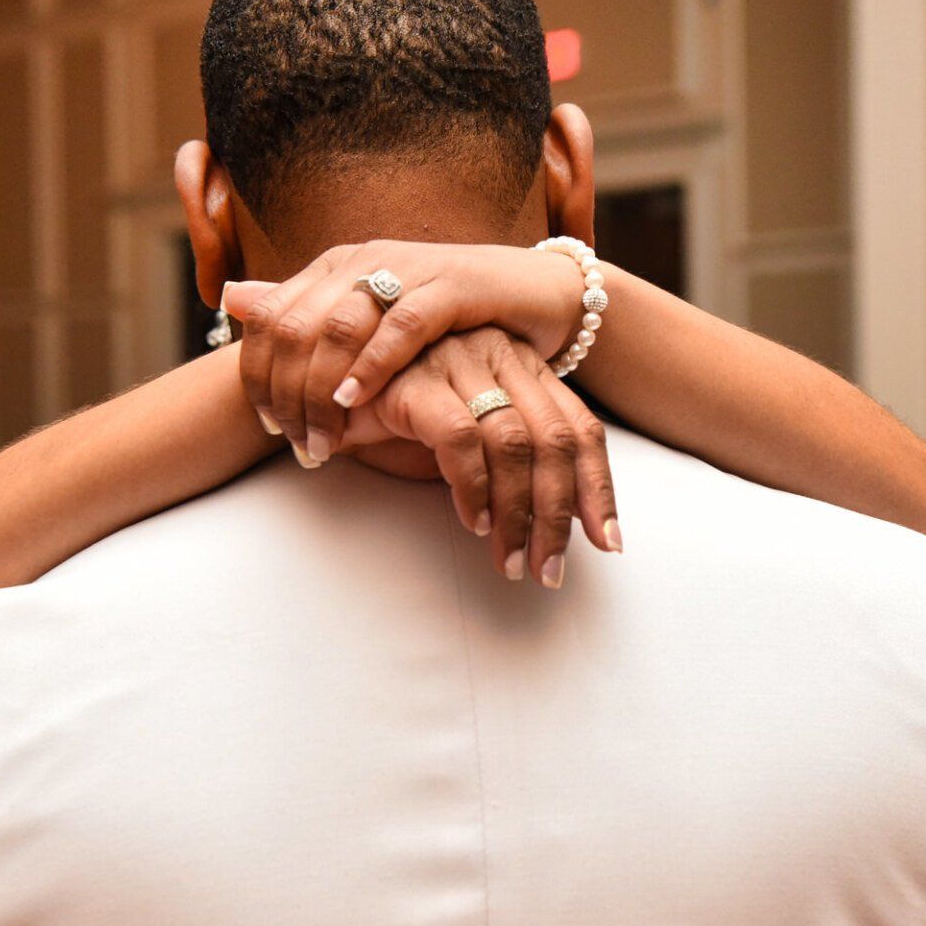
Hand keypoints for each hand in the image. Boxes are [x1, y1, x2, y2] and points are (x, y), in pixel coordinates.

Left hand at [221, 240, 587, 461]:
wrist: (533, 295)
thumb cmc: (449, 321)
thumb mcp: (370, 323)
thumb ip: (309, 319)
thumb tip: (229, 299)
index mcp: (335, 265)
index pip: (269, 318)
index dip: (258, 376)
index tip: (269, 428)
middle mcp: (362, 259)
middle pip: (294, 327)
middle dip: (286, 394)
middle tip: (297, 445)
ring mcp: (406, 266)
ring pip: (337, 328)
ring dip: (321, 393)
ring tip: (322, 439)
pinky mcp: (451, 284)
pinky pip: (399, 326)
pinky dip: (371, 367)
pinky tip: (355, 402)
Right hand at [337, 328, 622, 585]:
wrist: (319, 386)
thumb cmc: (394, 417)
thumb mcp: (467, 436)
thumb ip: (509, 462)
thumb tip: (554, 522)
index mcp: (522, 365)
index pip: (580, 428)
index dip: (598, 488)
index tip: (607, 542)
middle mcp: (499, 354)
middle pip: (555, 440)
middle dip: (559, 515)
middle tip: (550, 570)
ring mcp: (457, 360)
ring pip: (514, 443)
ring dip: (517, 515)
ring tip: (509, 561)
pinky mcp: (414, 380)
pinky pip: (460, 440)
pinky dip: (472, 488)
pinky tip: (472, 523)